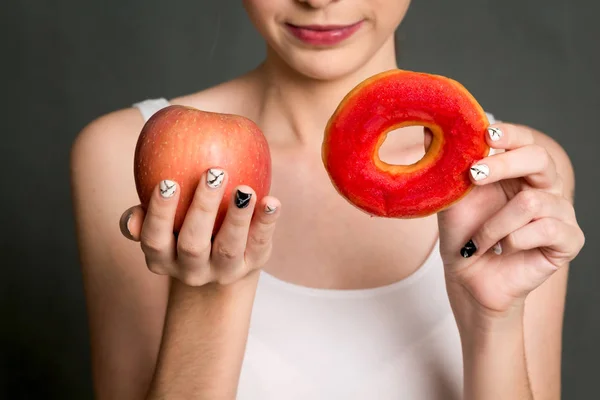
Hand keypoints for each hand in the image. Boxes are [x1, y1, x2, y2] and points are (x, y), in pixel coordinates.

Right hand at [119, 168, 280, 285]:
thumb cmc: (183, 227)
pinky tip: (272, 201)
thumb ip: (146, 215)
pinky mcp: (252, 264)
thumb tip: (131, 216)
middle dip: (202, 209)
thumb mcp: (162, 224)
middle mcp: (192, 269)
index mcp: (163, 258)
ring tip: (244, 189)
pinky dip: (266, 222)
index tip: (168, 181)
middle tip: (213, 173)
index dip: (159, 213)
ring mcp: (223, 270)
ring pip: (228, 248)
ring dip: (237, 218)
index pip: (155, 239)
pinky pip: (259, 244)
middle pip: (193, 245)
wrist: (220, 260)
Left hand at [437, 123, 584, 318]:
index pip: (526, 141)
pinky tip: (503, 250)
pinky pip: (546, 229)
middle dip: (504, 165)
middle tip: (474, 176)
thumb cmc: (464, 235)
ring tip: (481, 240)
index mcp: (520, 172)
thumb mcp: (451, 196)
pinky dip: (513, 241)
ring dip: (495, 225)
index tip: (486, 136)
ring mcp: (560, 213)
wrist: (468, 277)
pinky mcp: (568, 240)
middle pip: (540, 158)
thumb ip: (446, 164)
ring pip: (532, 202)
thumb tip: (429, 130)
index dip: (510, 135)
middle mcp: (545, 187)